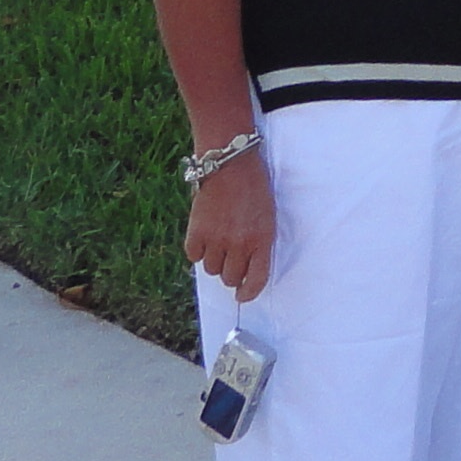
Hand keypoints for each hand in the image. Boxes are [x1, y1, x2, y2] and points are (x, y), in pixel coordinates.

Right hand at [185, 150, 276, 301]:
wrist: (231, 165)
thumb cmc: (254, 188)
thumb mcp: (267, 217)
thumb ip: (258, 242)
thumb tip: (246, 268)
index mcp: (262, 239)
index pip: (257, 279)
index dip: (249, 292)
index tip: (242, 295)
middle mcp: (239, 244)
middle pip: (230, 278)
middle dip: (231, 273)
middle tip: (231, 260)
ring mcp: (216, 239)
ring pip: (210, 270)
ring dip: (214, 261)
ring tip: (219, 243)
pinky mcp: (196, 232)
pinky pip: (193, 256)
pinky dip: (197, 251)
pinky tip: (204, 237)